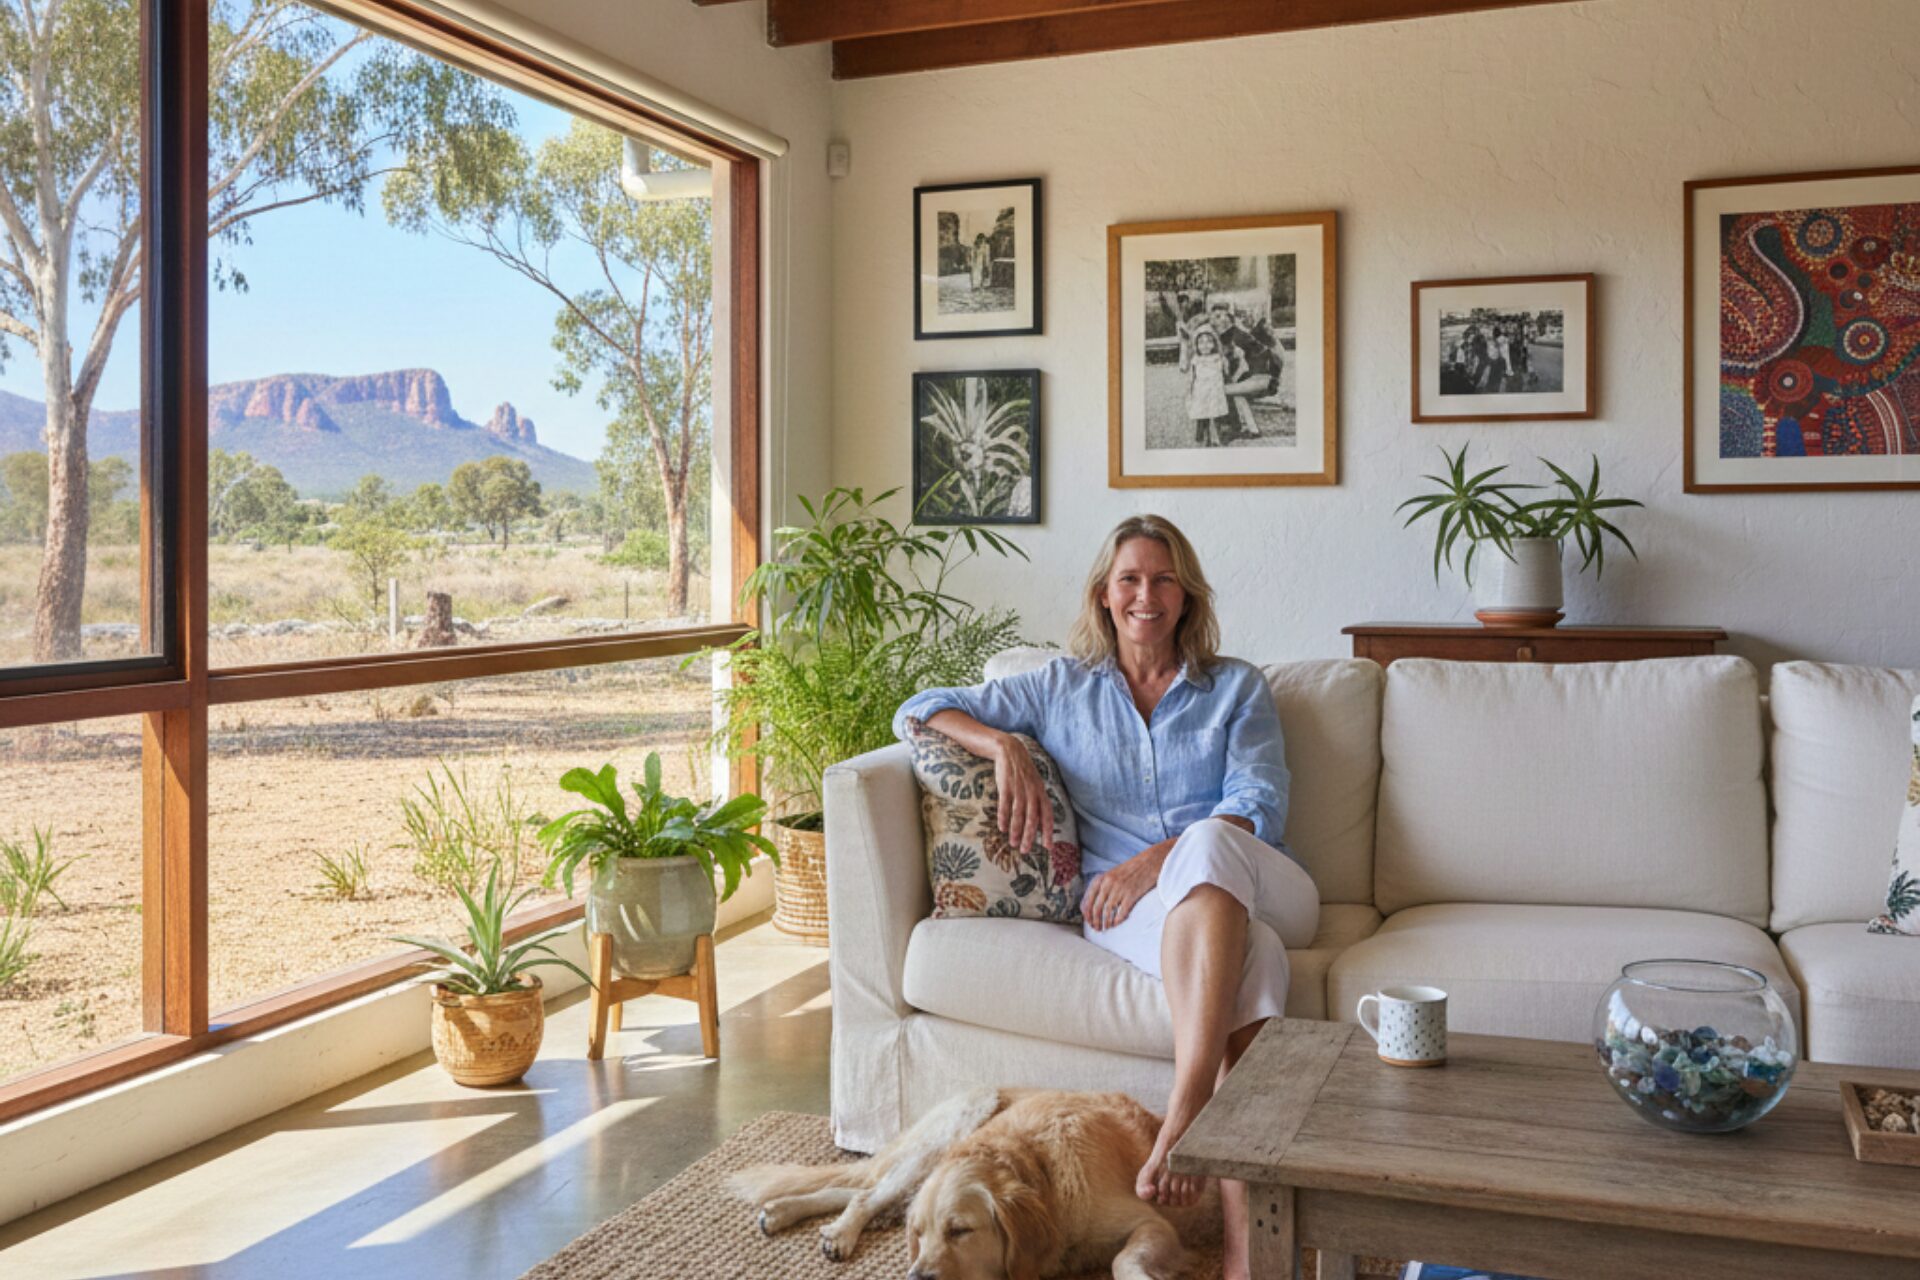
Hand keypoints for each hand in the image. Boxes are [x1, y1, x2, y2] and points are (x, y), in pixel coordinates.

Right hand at [992, 734, 1052, 855]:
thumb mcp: (1034, 783)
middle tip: (1026, 850)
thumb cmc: (1022, 771)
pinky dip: (1004, 817)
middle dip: (1030, 836)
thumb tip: (1039, 820)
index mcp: (1041, 792)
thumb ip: (1037, 800)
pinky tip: (1002, 828)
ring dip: (1016, 830)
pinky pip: (1005, 805)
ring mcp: (1019, 789)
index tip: (1048, 847)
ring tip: (1013, 843)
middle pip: (1033, 818)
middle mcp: (1032, 792)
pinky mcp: (1006, 785)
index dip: (1048, 831)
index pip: (1047, 815)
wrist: (1009, 750)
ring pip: (1019, 814)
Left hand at [1082, 845, 1166, 931]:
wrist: (1149, 862)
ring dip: (1105, 923)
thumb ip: (1102, 886)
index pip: (1087, 900)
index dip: (1087, 914)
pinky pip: (1121, 912)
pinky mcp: (1131, 895)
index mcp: (1101, 879)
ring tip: (1105, 928)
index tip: (1089, 921)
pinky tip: (1116, 924)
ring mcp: (1119, 889)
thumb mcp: (1112, 874)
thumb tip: (1092, 905)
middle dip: (1095, 921)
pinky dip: (1117, 920)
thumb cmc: (1130, 869)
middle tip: (1096, 928)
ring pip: (1107, 912)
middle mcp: (1108, 884)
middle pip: (1096, 908)